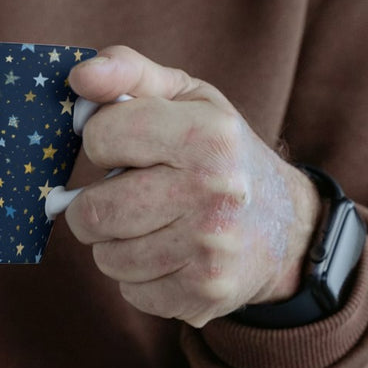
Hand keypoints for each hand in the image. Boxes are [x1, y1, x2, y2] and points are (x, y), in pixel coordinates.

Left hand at [62, 47, 320, 327]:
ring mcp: (210, 248)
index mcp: (208, 134)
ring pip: (106, 258)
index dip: (103, 142)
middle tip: (127, 196)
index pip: (101, 137)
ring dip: (116, 244)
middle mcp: (214, 192)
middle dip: (96, 205)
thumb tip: (79, 75)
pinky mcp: (204, 294)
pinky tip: (171, 257)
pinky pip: (130, 291)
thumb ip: (129, 73)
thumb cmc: (220, 153)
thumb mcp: (187, 99)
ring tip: (154, 226)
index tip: (127, 147)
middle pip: (93, 212)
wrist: (288, 228)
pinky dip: (139, 278)